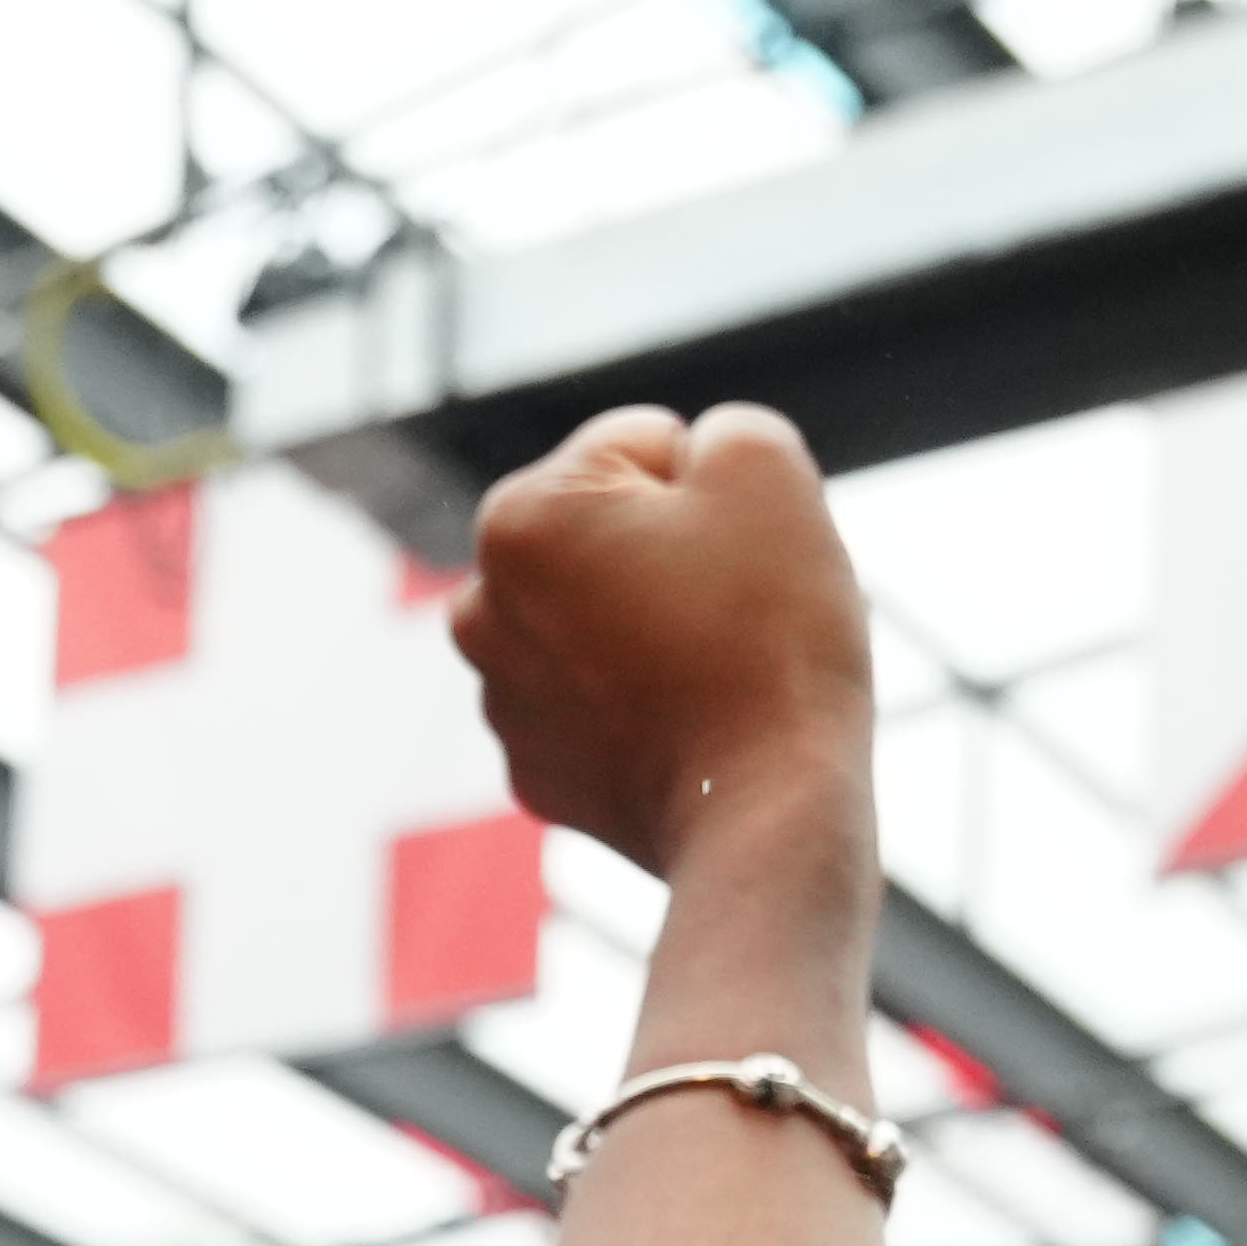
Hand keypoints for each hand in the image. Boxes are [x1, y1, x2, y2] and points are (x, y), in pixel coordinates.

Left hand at [448, 400, 878, 904]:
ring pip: (606, 618)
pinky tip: (687, 728)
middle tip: (728, 611)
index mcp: (515, 518)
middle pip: (609, 535)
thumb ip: (719, 430)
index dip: (711, 489)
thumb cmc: (767, 636)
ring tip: (710, 671)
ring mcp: (501, 701)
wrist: (766, 815)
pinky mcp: (537, 772)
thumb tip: (691, 466)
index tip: (733, 551)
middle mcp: (479, 609)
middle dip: (670, 554)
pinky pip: (604, 701)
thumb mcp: (765, 468)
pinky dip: (644, 704)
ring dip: (656, 626)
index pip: (641, 448)